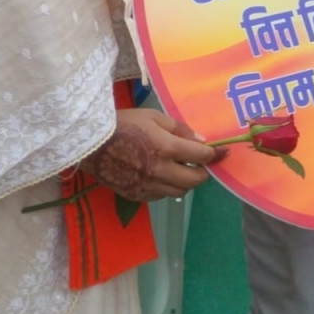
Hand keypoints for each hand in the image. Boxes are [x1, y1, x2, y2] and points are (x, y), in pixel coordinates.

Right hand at [82, 108, 218, 200]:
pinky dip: (167, 187)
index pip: (200, 156)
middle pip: (195, 181)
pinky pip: (162, 196)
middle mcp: (160, 171)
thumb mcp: (154, 117)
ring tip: (179, 168)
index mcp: (165, 148)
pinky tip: (161, 175)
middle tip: (200, 163)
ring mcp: (148, 187)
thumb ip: (180, 130)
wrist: (91, 143)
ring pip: (180, 192)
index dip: (214, 155)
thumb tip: (201, 143)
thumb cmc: (124, 123)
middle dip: (202, 172)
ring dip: (185, 181)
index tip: (222, 152)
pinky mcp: (137, 196)